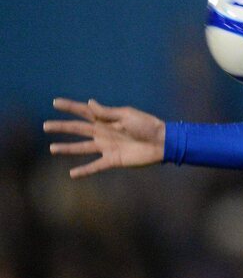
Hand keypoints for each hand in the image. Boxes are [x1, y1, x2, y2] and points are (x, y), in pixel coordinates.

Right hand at [44, 98, 165, 178]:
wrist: (162, 142)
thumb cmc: (147, 125)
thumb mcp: (127, 115)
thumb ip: (107, 112)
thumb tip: (89, 103)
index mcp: (107, 119)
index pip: (84, 111)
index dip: (70, 107)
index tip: (55, 102)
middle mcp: (104, 132)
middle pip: (78, 129)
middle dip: (61, 127)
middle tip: (45, 125)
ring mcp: (107, 147)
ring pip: (82, 147)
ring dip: (67, 148)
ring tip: (52, 148)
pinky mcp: (113, 160)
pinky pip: (95, 166)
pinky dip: (84, 171)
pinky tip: (72, 174)